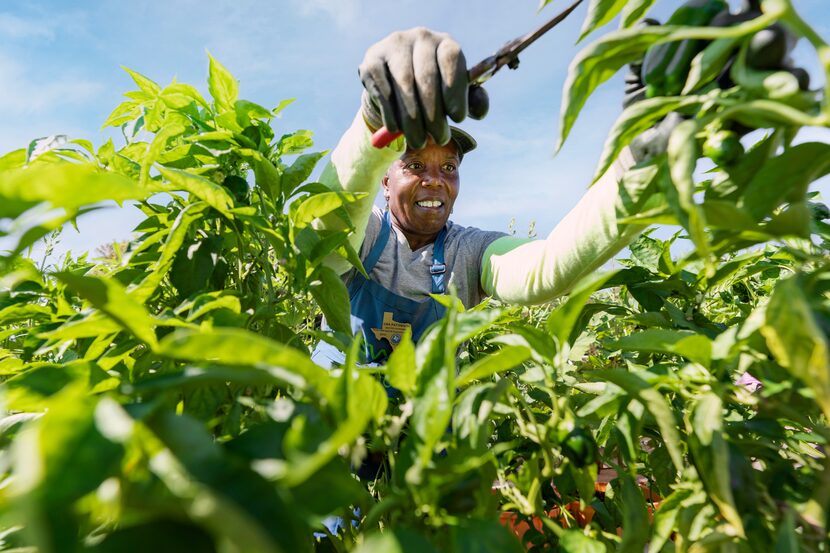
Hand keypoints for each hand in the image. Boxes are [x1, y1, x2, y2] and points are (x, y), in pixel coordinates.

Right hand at [358, 28, 468, 148]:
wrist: (394, 84)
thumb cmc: (432, 91)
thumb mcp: (454, 95)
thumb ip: (471, 101)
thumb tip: (480, 111)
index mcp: (445, 43)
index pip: (451, 59)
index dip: (455, 91)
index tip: (458, 119)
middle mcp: (420, 37)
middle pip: (426, 76)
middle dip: (434, 114)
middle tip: (439, 139)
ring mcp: (394, 45)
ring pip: (404, 84)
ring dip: (412, 119)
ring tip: (418, 141)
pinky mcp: (372, 59)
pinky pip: (383, 88)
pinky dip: (390, 112)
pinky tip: (396, 128)